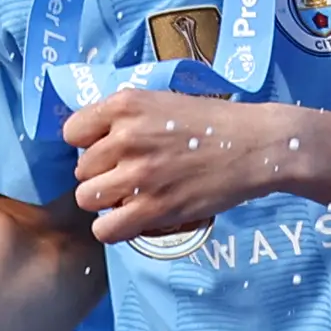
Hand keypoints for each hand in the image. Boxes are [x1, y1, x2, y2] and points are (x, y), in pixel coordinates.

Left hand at [62, 89, 295, 245]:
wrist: (259, 145)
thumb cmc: (215, 122)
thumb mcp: (165, 101)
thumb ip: (127, 117)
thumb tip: (91, 142)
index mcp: (127, 105)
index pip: (72, 132)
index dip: (90, 143)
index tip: (112, 148)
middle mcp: (126, 137)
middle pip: (81, 170)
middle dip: (103, 174)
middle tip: (135, 173)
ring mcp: (138, 175)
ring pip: (87, 200)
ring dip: (108, 201)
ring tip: (135, 195)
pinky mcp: (153, 208)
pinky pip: (105, 229)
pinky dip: (116, 228)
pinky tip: (136, 216)